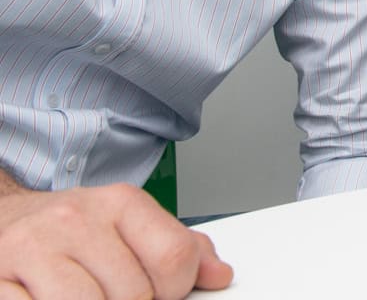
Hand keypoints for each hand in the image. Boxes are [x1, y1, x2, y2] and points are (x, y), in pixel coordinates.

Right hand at [0, 184, 232, 298]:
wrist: (4, 220)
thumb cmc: (70, 231)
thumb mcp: (129, 226)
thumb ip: (180, 249)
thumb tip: (219, 275)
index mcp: (120, 203)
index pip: (174, 258)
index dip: (174, 290)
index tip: (162, 293)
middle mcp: (76, 219)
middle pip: (134, 294)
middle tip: (113, 295)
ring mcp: (33, 249)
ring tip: (87, 299)